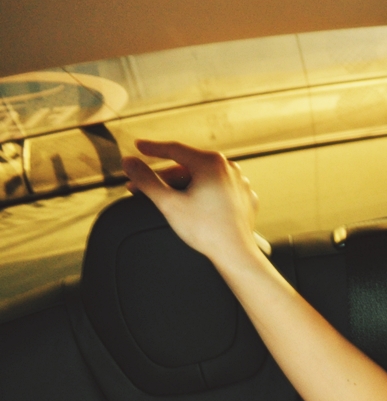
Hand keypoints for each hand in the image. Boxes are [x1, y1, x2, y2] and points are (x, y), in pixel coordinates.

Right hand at [122, 140, 260, 263]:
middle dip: (164, 177)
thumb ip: (145, 180)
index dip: (152, 148)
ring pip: (203, 179)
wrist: (236, 254)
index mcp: (211, 163)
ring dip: (182, 186)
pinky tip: (190, 205)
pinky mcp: (244, 198)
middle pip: (188, 167)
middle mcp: (230, 168)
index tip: (139, 146)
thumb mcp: (168, 203)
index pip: (175, 149)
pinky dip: (202, 195)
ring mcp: (240, 183)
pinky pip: (218, 191)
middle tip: (141, 187)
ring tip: (165, 199)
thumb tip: (128, 162)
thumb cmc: (205, 230)